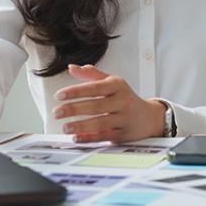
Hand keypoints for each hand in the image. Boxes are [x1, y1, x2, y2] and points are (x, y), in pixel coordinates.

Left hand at [52, 65, 167, 143]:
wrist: (149, 117)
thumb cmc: (125, 98)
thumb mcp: (112, 82)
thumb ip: (91, 75)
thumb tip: (72, 68)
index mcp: (117, 86)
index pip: (94, 87)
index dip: (76, 91)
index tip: (59, 95)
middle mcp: (122, 101)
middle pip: (95, 106)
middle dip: (74, 109)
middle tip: (56, 112)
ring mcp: (124, 119)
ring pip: (100, 123)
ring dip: (80, 125)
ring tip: (64, 127)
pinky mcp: (123, 135)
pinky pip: (104, 136)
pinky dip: (89, 138)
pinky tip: (76, 137)